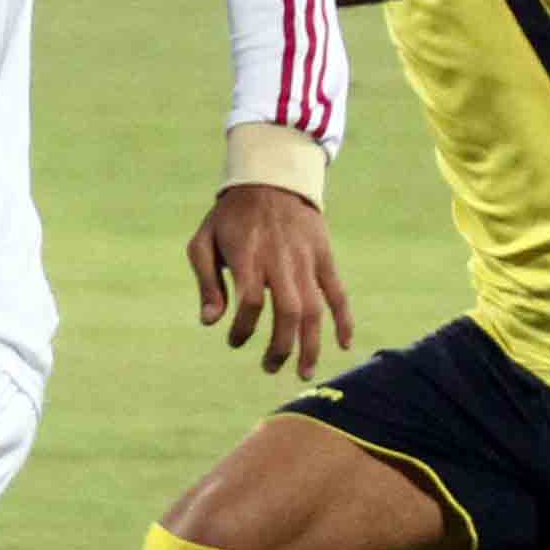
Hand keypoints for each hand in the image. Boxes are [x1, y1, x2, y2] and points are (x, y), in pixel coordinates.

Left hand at [186, 183, 353, 378]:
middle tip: (269, 368)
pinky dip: (344, 319)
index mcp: (248, 256)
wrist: (271, 178)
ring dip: (311, 344)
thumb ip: (206, 282)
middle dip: (281, 346)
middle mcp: (280, 259)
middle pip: (288, 311)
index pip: (250, 301)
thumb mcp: (204, 242)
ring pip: (314, 308)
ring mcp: (305, 259)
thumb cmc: (231, 217)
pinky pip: (338, 292)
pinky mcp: (324, 257)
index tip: (234, 341)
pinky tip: (343, 345)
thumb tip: (210, 322)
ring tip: (304, 371)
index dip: (243, 328)